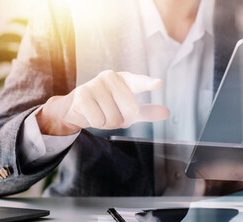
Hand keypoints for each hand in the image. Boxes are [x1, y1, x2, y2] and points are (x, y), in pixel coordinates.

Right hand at [36, 70, 169, 135]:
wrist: (75, 108)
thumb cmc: (105, 107)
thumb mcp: (127, 110)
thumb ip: (146, 111)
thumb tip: (167, 112)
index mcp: (125, 80)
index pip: (139, 83)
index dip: (148, 84)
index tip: (158, 83)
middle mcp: (111, 77)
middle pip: (130, 111)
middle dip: (122, 119)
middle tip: (109, 112)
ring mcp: (95, 84)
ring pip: (114, 118)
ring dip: (108, 122)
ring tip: (99, 112)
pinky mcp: (82, 95)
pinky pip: (99, 120)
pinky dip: (96, 123)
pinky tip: (89, 113)